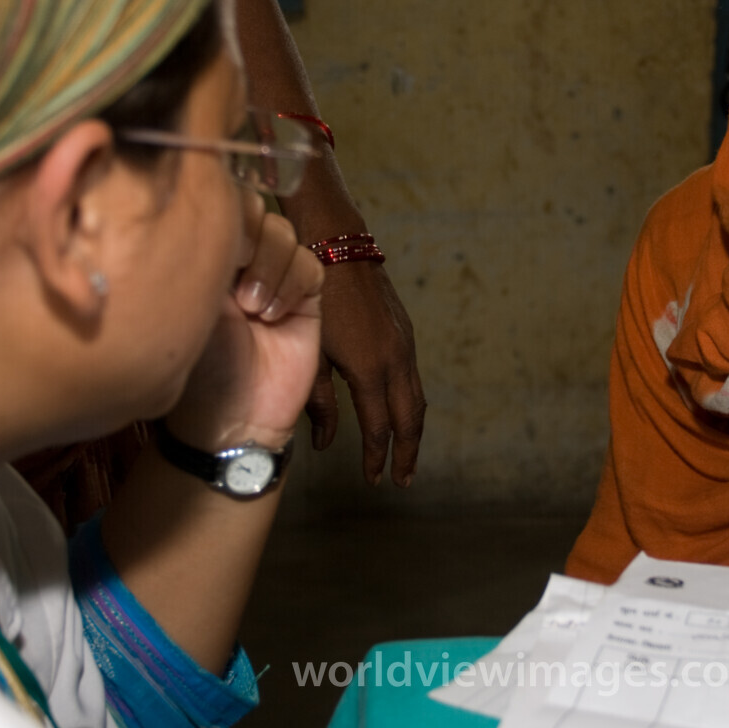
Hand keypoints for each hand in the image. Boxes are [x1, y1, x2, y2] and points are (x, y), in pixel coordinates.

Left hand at [165, 211, 323, 451]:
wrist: (234, 417)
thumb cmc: (199, 367)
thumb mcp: (190, 302)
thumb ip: (204, 253)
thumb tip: (215, 206)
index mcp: (203, 254)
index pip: (220, 203)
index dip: (223, 214)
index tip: (214, 251)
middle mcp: (238, 259)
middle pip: (257, 209)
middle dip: (247, 240)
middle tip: (233, 282)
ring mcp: (274, 276)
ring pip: (285, 233)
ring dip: (269, 266)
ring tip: (253, 309)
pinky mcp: (306, 298)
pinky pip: (310, 265)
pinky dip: (293, 283)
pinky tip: (274, 316)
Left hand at [307, 259, 425, 485]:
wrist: (338, 247)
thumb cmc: (313, 299)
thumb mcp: (310, 353)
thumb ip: (319, 401)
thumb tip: (324, 443)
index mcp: (369, 369)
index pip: (379, 428)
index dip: (376, 458)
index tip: (373, 480)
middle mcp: (395, 359)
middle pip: (411, 419)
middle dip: (408, 453)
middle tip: (402, 480)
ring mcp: (405, 344)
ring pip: (418, 399)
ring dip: (414, 431)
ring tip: (407, 456)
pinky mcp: (405, 332)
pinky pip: (414, 378)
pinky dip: (411, 403)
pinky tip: (400, 413)